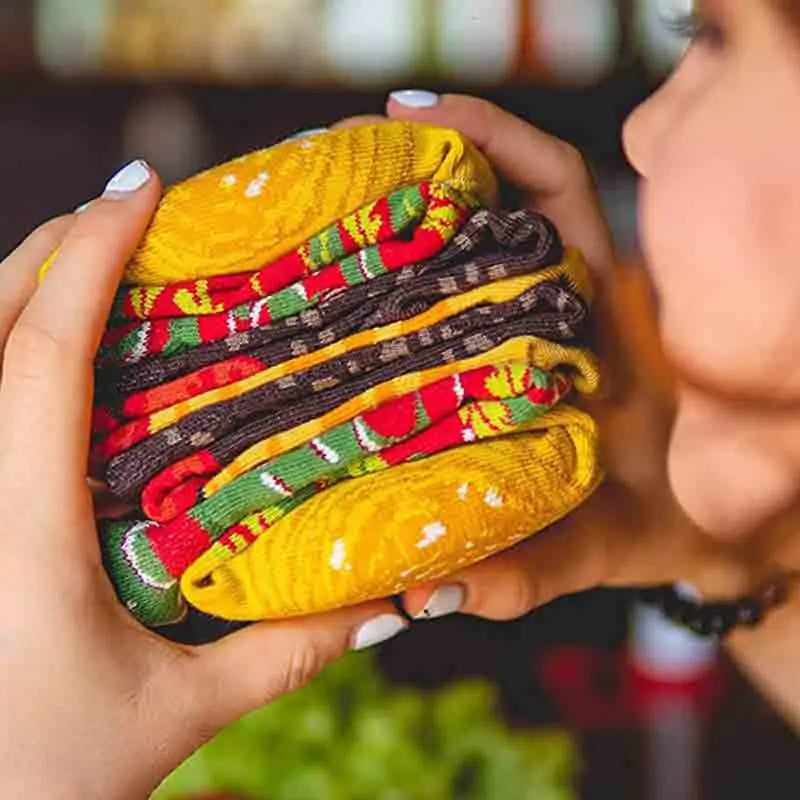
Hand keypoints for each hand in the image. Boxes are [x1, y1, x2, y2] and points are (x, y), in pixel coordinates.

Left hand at [0, 162, 406, 798]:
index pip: (42, 355)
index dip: (88, 257)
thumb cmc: (48, 775)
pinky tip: (67, 360)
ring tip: (105, 264)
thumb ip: (289, 650)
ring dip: (28, 290)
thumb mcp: (182, 709)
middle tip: (132, 212)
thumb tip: (396, 601)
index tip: (141, 189)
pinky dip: (14, 353)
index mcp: (19, 533)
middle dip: (54, 246)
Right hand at [337, 94, 769, 618]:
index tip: (413, 120)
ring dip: (402, 212)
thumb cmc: (659, 528)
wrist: (696, 532)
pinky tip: (346, 285)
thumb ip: (527, 571)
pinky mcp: (504, 355)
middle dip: (421, 163)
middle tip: (333, 162)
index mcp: (601, 320)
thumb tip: (425, 591)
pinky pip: (450, 301)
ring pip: (467, 243)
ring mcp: (530, 325)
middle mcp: (564, 306)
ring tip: (324, 206)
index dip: (490, 143)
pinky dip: (404, 279)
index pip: (553, 197)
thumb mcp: (603, 548)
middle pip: (496, 200)